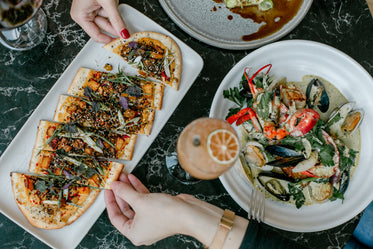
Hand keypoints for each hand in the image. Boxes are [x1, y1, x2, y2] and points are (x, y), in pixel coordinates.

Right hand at [70, 0, 129, 43]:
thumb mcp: (108, 3)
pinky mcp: (97, 3)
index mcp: (80, 16)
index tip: (120, 43)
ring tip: (119, 14)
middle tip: (126, 35)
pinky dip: (114, 11)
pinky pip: (107, 12)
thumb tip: (124, 33)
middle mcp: (83, 13)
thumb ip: (117, 20)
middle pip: (102, 28)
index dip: (109, 39)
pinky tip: (116, 7)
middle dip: (115, 28)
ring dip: (115, 18)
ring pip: (106, 20)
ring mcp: (90, 8)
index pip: (96, 35)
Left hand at [104, 174, 248, 247]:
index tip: (107, 189)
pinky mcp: (158, 209)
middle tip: (115, 181)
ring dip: (129, 189)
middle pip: (125, 208)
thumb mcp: (140, 202)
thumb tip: (115, 185)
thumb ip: (125, 192)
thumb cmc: (166, 214)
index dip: (110, 202)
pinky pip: (144, 199)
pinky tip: (133, 179)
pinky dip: (138, 189)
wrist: (189, 213)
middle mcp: (141, 228)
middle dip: (120, 193)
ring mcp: (150, 219)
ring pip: (135, 202)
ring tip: (123, 176)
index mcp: (134, 233)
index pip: (115, 217)